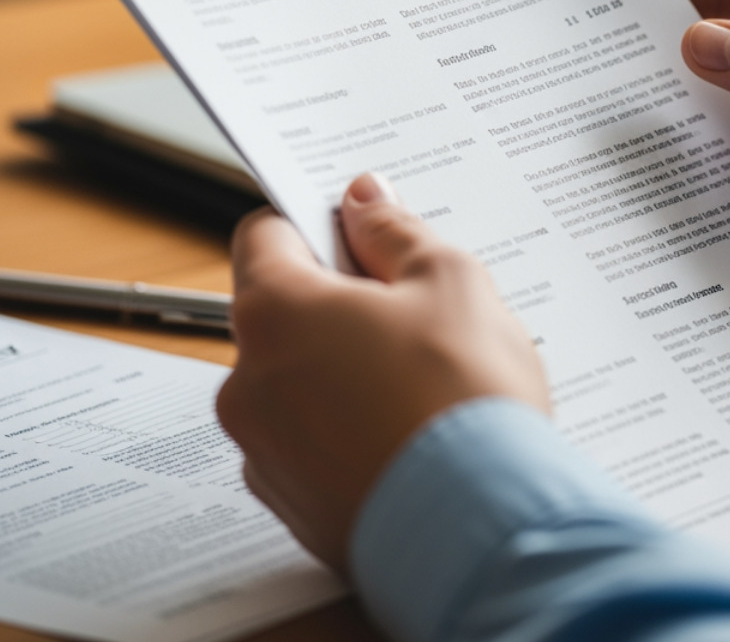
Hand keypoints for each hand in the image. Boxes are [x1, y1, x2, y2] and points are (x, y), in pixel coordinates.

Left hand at [216, 173, 545, 569]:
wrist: (481, 528)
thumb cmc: (466, 398)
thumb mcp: (451, 282)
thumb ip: (396, 233)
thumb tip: (365, 201)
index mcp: (277, 311)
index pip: (265, 235)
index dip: (318, 226)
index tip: (364, 235)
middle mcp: (248, 382)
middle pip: (284, 315)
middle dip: (343, 307)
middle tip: (419, 318)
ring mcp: (264, 452)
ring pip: (299, 384)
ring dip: (346, 373)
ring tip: (425, 388)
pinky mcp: (292, 505)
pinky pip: (313, 446)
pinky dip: (350, 434)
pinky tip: (411, 438)